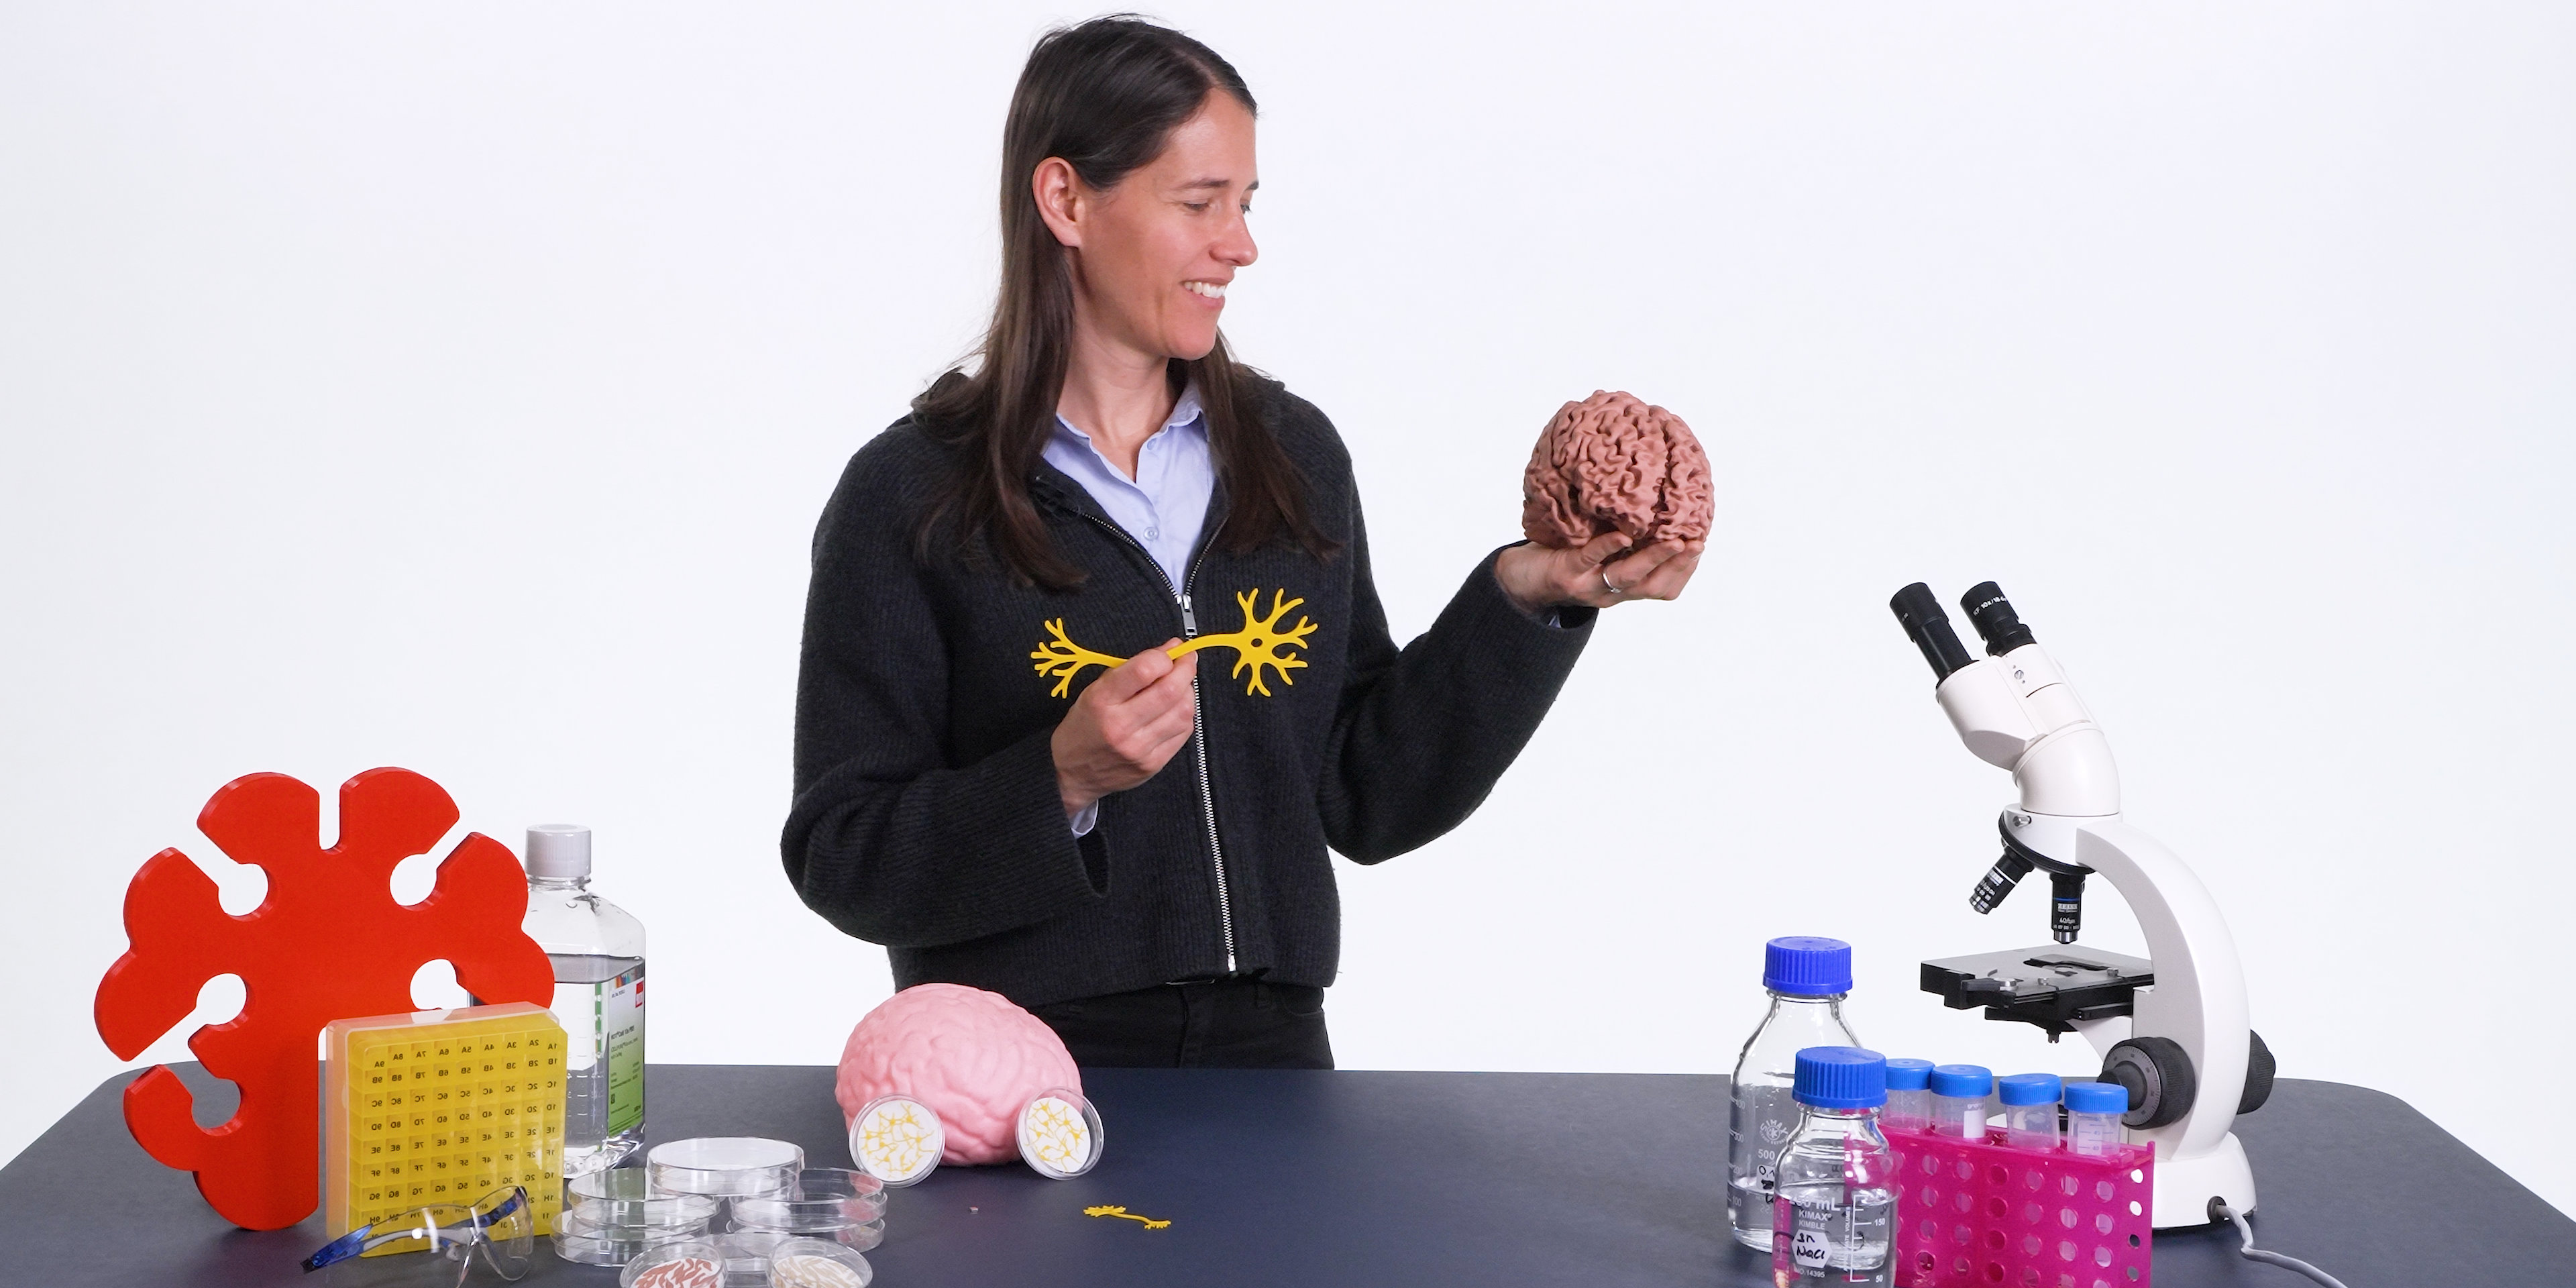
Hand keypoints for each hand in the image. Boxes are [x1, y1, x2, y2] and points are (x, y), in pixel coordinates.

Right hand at [1050, 639, 1197, 819]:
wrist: (1072, 775)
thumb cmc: (1083, 727)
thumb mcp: (1092, 692)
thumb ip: (1128, 672)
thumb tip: (1168, 653)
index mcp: (1101, 701)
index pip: (1144, 670)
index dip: (1165, 655)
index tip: (1172, 649)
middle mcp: (1121, 726)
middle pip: (1170, 690)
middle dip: (1185, 669)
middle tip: (1186, 661)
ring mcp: (1139, 749)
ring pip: (1183, 711)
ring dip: (1187, 692)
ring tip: (1180, 686)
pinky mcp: (1153, 764)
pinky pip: (1183, 732)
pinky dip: (1184, 714)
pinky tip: (1174, 709)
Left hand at [1494, 533, 1704, 613]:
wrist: (1520, 580)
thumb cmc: (1563, 557)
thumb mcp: (1599, 551)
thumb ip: (1624, 537)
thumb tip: (1653, 503)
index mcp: (1623, 588)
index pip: (1664, 587)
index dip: (1684, 569)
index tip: (1700, 544)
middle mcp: (1611, 592)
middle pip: (1654, 586)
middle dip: (1679, 565)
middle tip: (1696, 542)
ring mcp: (1589, 585)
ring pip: (1629, 577)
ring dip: (1654, 558)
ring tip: (1674, 541)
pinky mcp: (1567, 574)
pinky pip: (1592, 560)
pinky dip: (1608, 547)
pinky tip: (1622, 535)